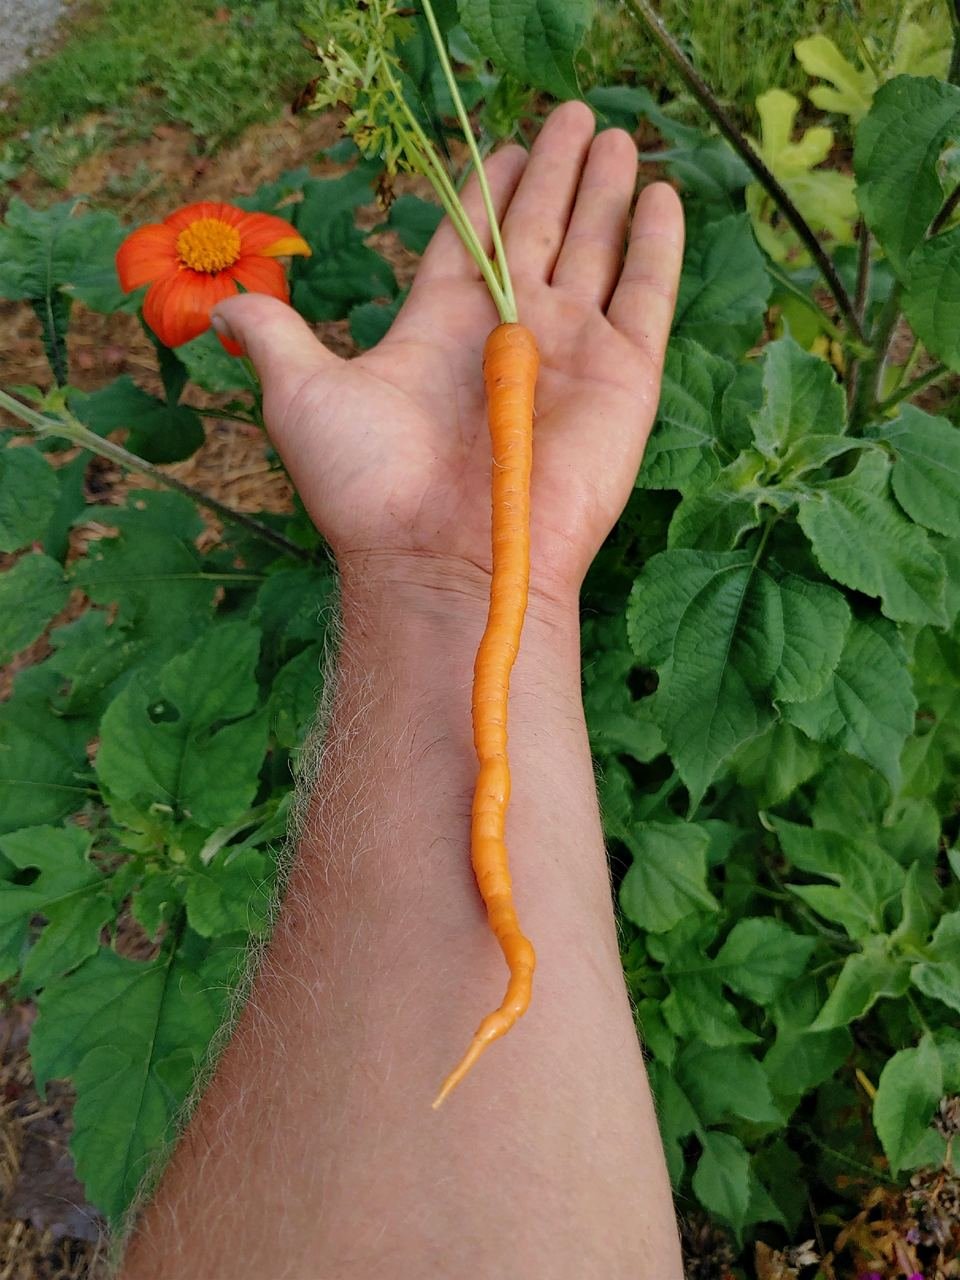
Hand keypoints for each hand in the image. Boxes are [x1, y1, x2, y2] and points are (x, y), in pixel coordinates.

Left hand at [213, 101, 683, 605]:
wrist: (445, 563)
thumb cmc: (371, 489)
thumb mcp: (303, 397)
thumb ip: (276, 339)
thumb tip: (223, 311)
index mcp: (439, 327)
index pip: (472, 240)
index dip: (490, 192)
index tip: (509, 144)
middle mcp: (508, 333)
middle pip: (538, 231)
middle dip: (557, 172)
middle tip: (576, 116)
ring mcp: (570, 353)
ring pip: (595, 249)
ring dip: (606, 191)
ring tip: (617, 135)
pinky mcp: (622, 378)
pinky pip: (646, 295)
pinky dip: (658, 246)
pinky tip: (665, 195)